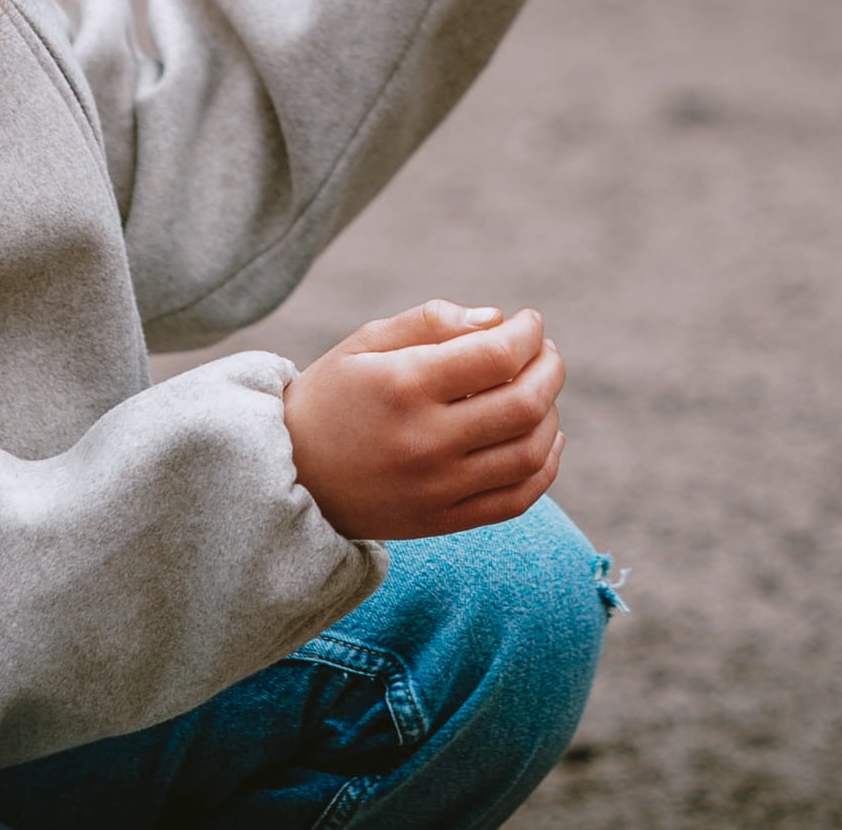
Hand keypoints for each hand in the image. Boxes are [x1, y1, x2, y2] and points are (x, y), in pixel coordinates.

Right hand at [283, 300, 565, 540]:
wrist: (291, 476)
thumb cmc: (332, 395)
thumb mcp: (367, 342)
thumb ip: (430, 321)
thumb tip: (497, 320)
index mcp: (404, 385)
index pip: (496, 355)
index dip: (527, 333)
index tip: (528, 321)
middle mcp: (425, 440)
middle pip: (523, 404)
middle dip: (549, 368)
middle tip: (544, 351)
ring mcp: (437, 487)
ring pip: (529, 452)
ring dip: (551, 413)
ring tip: (541, 389)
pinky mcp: (443, 520)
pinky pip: (517, 499)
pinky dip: (545, 467)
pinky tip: (544, 437)